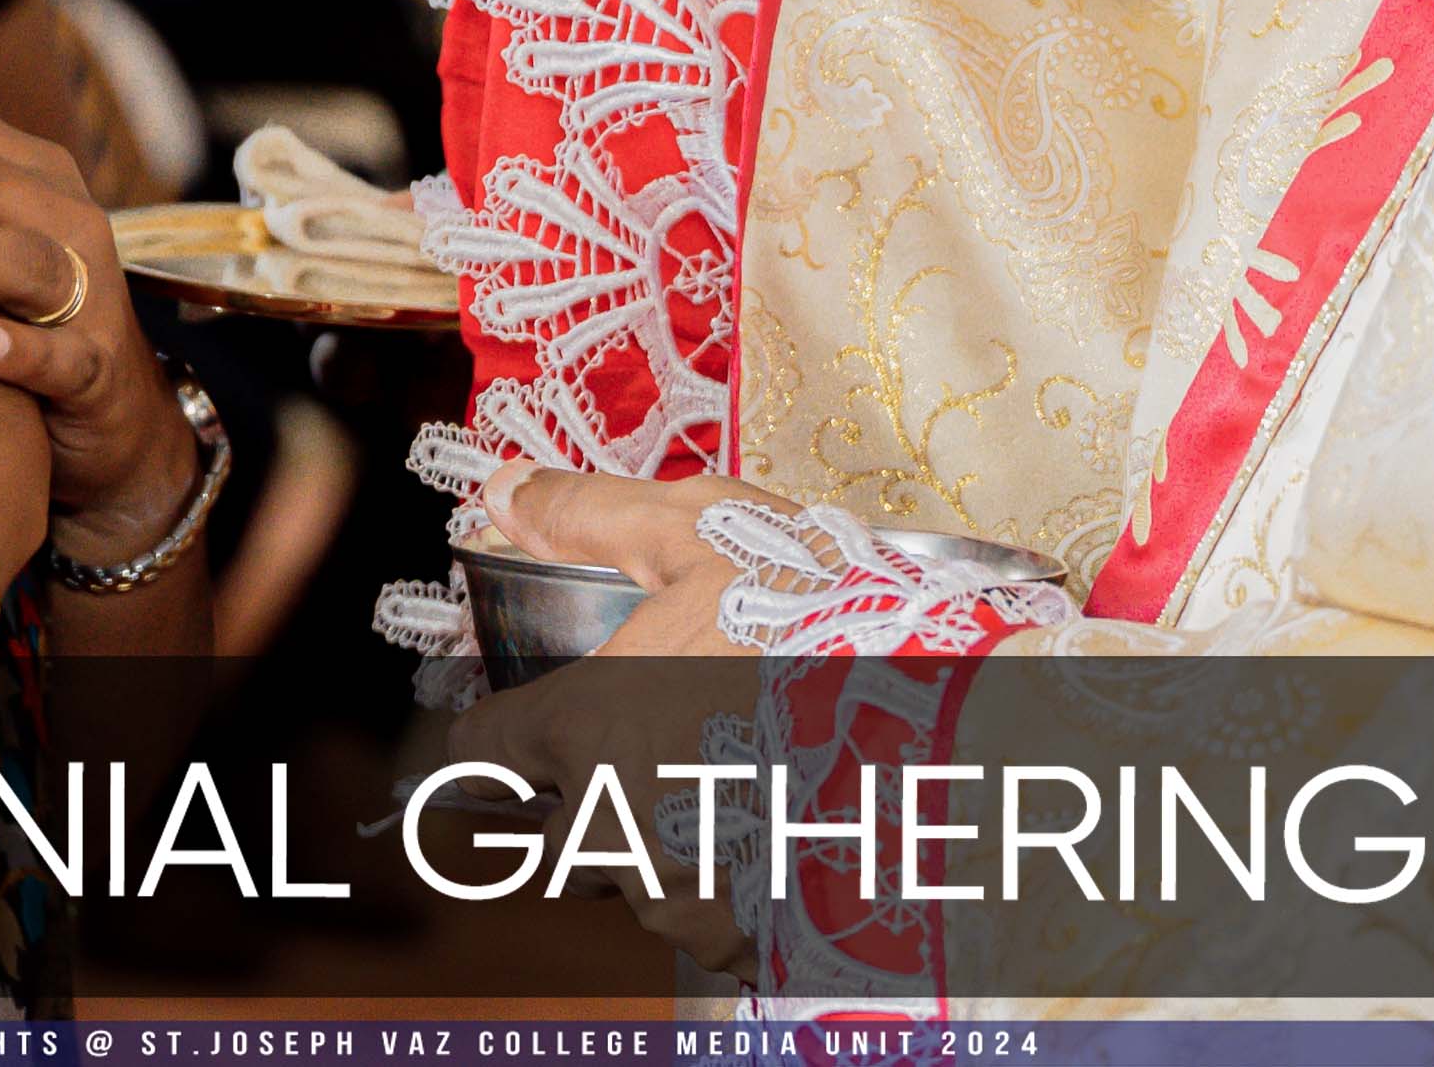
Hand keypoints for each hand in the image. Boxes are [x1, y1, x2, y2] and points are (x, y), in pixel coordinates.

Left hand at [443, 469, 791, 973]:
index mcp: (585, 729)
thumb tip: (505, 489)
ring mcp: (674, 894)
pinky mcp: (738, 945)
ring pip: (634, 880)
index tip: (536, 721)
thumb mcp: (709, 533)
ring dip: (665, 845)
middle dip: (592, 800)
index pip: (479, 754)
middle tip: (670, 748)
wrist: (954, 725)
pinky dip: (732, 887)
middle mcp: (609, 826)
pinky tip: (785, 833)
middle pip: (553, 834)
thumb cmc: (824, 618)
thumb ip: (591, 516)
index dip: (505, 733)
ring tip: (745, 785)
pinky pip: (706, 921)